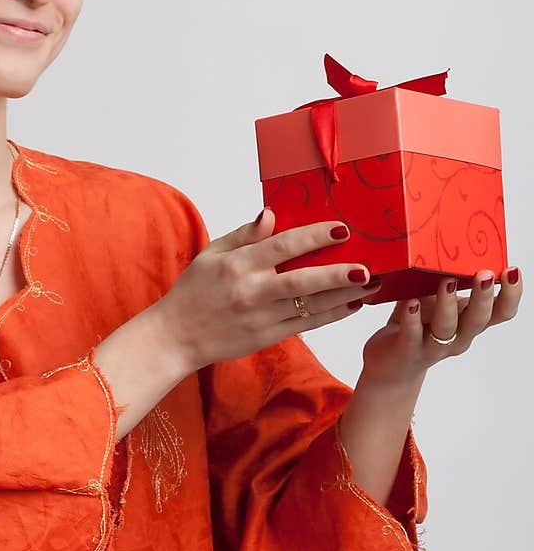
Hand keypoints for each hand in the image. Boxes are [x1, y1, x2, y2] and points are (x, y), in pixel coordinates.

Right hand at [158, 206, 383, 371]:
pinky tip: (353, 305)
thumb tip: (271, 213)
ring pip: (311, 306)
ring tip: (373, 284)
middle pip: (303, 281)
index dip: (314, 237)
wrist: (176, 337)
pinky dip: (332, 315)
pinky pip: (307, 325)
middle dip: (338, 273)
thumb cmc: (193, 292)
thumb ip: (243, 235)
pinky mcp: (268, 336)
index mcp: (238, 265)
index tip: (342, 229)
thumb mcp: (211, 255)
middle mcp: (252, 292)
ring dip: (345, 295)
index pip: (283, 246)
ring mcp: (262, 317)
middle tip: (368, 265)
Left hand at [358, 267, 522, 387]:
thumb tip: (453, 234)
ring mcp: (434, 346)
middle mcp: (459, 336)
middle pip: (478, 320)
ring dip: (447, 304)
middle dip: (484, 297)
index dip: (511, 294)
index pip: (501, 312)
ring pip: (447, 328)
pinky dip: (412, 318)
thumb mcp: (436, 297)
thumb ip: (448, 277)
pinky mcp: (408, 351)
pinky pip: (412, 335)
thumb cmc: (418, 322)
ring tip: (446, 281)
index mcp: (470, 321)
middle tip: (484, 274)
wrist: (392, 363)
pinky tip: (412, 302)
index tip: (513, 270)